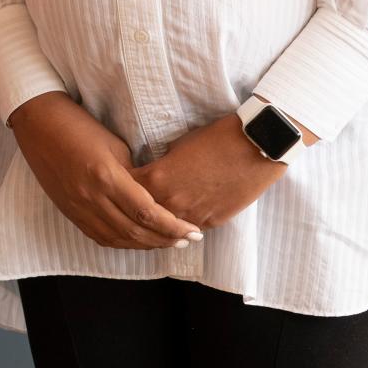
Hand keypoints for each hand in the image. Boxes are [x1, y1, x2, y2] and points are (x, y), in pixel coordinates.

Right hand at [9, 93, 201, 250]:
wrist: (37, 122)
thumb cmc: (79, 124)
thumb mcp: (114, 145)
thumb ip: (133, 175)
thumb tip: (154, 197)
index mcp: (105, 176)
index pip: (148, 213)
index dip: (174, 226)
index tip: (194, 230)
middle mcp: (91, 197)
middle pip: (136, 232)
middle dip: (166, 240)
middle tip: (188, 240)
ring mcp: (77, 207)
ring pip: (118, 239)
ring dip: (146, 245)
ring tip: (168, 243)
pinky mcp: (68, 211)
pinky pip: (99, 236)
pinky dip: (122, 242)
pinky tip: (137, 240)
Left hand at [132, 114, 287, 229]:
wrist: (254, 148)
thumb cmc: (214, 139)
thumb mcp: (176, 148)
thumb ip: (160, 167)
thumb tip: (151, 176)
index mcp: (157, 178)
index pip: (125, 191)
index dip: (118, 189)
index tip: (113, 186)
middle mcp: (171, 201)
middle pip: (141, 215)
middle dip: (132, 212)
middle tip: (125, 210)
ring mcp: (193, 215)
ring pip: (165, 229)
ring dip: (156, 225)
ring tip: (148, 222)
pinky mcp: (213, 222)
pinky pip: (188, 228)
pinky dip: (179, 226)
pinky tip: (174, 224)